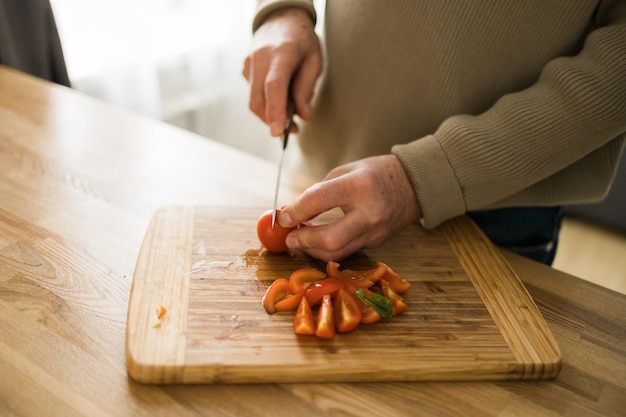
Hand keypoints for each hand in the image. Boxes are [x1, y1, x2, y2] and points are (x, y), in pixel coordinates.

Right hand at [242, 8, 321, 135]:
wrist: (280, 18)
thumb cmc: (301, 40)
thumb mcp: (314, 60)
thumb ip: (307, 88)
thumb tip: (302, 115)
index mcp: (282, 53)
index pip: (274, 86)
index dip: (275, 111)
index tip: (277, 132)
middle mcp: (260, 58)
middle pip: (258, 100)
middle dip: (272, 120)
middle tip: (292, 129)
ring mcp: (249, 63)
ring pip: (254, 100)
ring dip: (270, 114)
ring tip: (289, 114)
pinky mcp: (245, 69)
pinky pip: (254, 93)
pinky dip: (267, 102)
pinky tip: (279, 95)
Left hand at [278, 155, 422, 260]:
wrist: (414, 185)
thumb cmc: (376, 173)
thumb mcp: (346, 171)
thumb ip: (319, 191)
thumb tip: (292, 211)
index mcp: (359, 186)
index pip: (319, 200)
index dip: (295, 210)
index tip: (282, 217)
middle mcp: (369, 213)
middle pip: (330, 240)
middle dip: (304, 241)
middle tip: (289, 237)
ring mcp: (375, 232)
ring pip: (337, 253)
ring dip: (312, 249)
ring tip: (300, 238)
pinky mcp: (375, 243)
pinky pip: (347, 250)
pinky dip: (328, 248)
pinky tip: (317, 240)